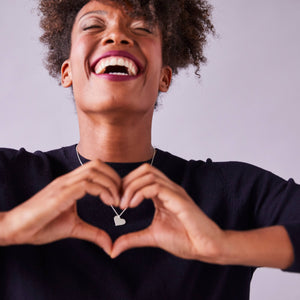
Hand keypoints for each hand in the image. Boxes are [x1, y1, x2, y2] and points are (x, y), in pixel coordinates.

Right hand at [0, 160, 121, 255]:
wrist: (17, 229)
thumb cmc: (41, 226)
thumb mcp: (73, 228)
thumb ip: (93, 233)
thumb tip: (109, 245)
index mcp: (71, 183)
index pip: (96, 168)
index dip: (112, 178)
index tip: (120, 195)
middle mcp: (68, 179)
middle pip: (98, 164)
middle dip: (115, 177)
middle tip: (121, 196)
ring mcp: (64, 184)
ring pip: (94, 171)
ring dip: (110, 184)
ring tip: (116, 201)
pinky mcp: (61, 194)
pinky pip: (86, 184)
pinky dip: (102, 190)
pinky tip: (108, 202)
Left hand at [111, 164, 225, 262]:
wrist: (205, 248)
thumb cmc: (184, 239)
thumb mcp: (151, 237)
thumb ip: (132, 239)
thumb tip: (114, 249)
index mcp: (163, 194)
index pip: (143, 175)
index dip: (126, 183)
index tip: (117, 200)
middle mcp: (169, 188)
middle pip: (145, 169)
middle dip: (127, 181)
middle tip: (118, 199)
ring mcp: (175, 192)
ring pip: (149, 174)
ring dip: (131, 187)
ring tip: (124, 204)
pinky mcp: (179, 199)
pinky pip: (156, 186)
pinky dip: (140, 193)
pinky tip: (133, 205)